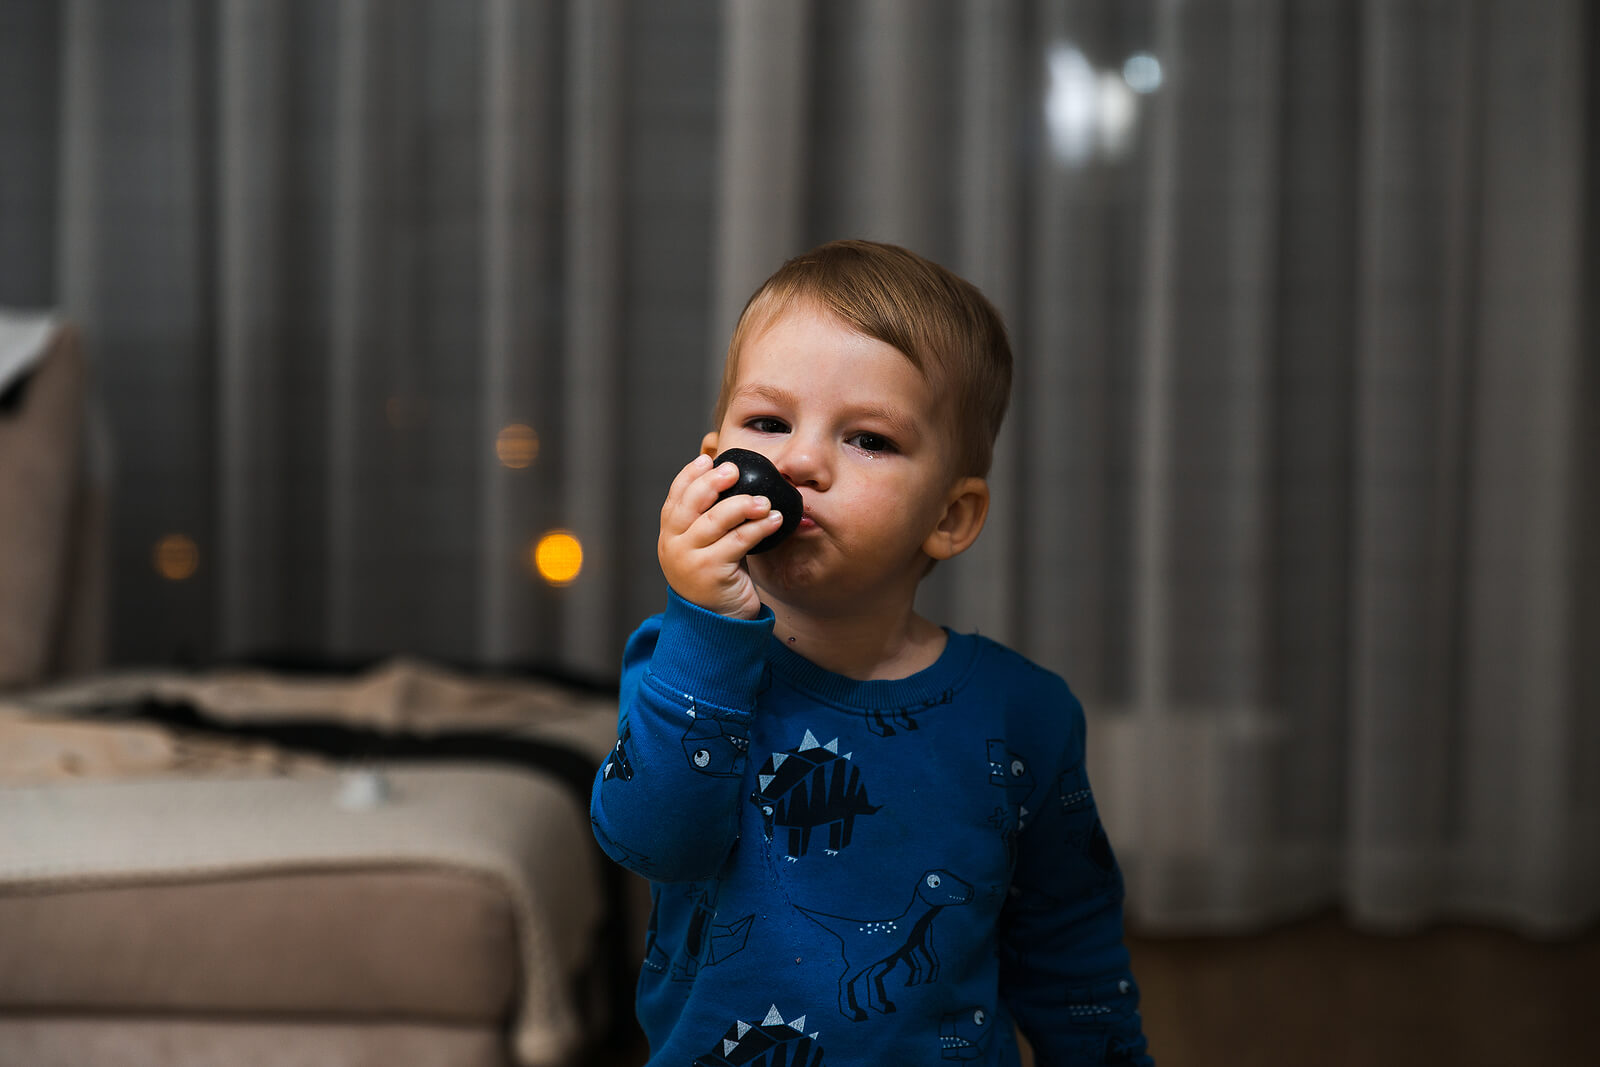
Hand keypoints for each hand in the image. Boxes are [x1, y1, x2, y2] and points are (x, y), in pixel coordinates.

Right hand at [658, 453, 787, 618]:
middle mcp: (673, 545)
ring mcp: (690, 559)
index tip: (709, 459)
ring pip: (716, 520)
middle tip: (735, 470)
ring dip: (744, 505)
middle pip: (691, 503)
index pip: (675, 497)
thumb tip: (730, 480)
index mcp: (669, 534)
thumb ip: (708, 518)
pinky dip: (759, 527)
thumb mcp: (704, 546)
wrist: (717, 622)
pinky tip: (775, 520)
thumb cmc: (716, 576)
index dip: (690, 476)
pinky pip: (739, 541)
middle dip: (713, 482)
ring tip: (765, 501)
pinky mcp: (711, 572)